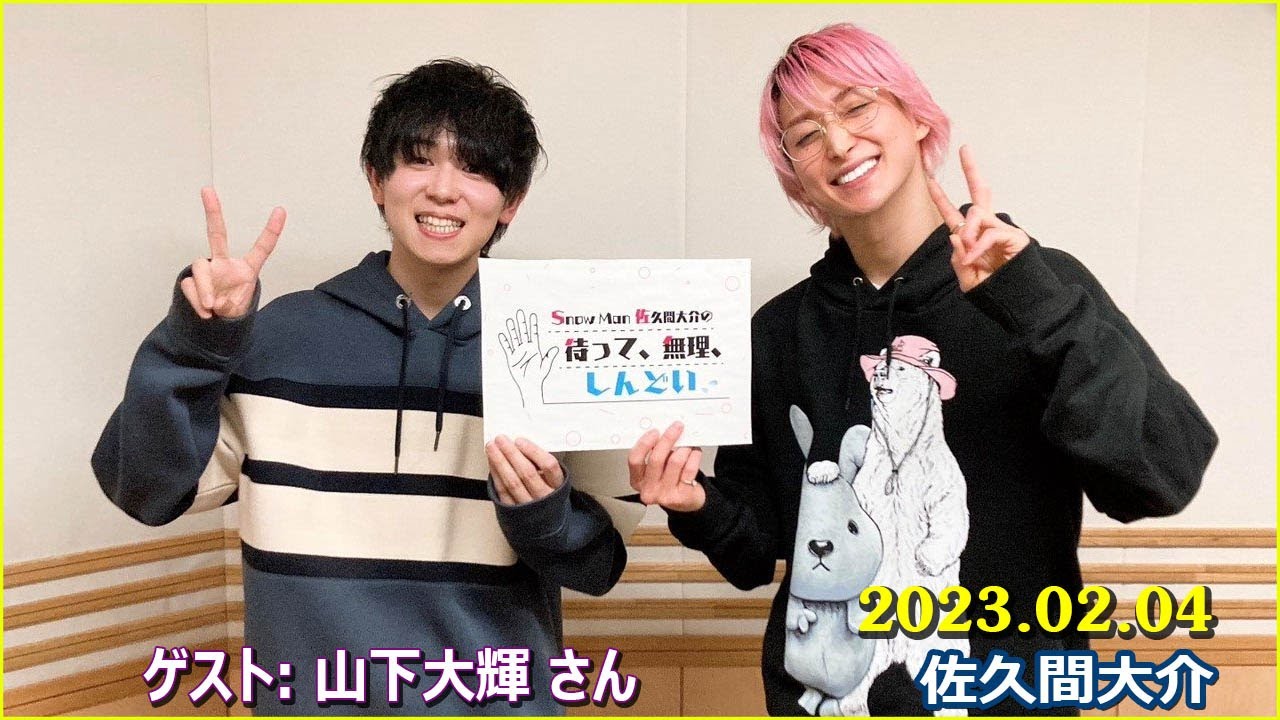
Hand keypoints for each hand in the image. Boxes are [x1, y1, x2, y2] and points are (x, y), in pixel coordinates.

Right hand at [181, 187, 285, 318]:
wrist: (218, 321)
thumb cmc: (233, 307)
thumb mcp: (239, 307)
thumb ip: (228, 303)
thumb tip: (209, 301)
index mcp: (246, 268)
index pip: (261, 247)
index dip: (272, 231)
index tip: (281, 210)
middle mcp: (224, 263)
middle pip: (216, 233)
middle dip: (212, 211)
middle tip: (207, 189)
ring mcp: (208, 270)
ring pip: (199, 268)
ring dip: (204, 289)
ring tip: (212, 306)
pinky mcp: (192, 280)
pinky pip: (190, 286)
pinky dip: (197, 302)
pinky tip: (206, 311)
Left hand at [486, 435, 563, 504]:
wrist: (545, 521)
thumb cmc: (548, 495)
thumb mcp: (553, 479)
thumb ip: (541, 464)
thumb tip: (521, 445)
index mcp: (557, 486)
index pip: (548, 466)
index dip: (533, 452)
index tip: (520, 441)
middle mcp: (544, 497)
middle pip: (527, 473)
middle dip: (511, 453)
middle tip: (501, 440)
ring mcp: (528, 506)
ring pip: (512, 482)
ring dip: (500, 462)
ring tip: (492, 448)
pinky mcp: (514, 511)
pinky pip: (503, 491)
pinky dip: (496, 475)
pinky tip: (492, 464)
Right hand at [498, 310, 556, 406]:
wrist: (529, 386)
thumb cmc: (538, 376)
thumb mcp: (545, 366)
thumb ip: (549, 356)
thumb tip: (556, 348)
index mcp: (535, 349)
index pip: (533, 334)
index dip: (533, 325)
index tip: (532, 315)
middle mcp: (526, 349)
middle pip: (523, 333)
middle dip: (522, 323)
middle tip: (520, 312)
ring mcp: (518, 353)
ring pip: (514, 338)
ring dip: (512, 330)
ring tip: (510, 320)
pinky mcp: (512, 359)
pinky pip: (507, 349)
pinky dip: (504, 342)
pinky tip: (502, 335)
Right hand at [627, 422, 704, 511]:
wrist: (686, 501)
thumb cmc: (669, 481)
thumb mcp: (655, 468)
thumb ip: (655, 452)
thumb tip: (664, 431)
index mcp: (637, 481)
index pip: (635, 460)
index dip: (644, 444)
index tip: (655, 432)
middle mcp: (649, 490)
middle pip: (656, 459)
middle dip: (668, 439)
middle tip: (676, 427)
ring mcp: (665, 495)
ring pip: (675, 461)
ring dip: (684, 448)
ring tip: (688, 443)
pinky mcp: (682, 496)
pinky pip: (689, 468)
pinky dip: (694, 456)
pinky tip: (694, 452)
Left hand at [926, 146, 1029, 291]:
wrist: (1015, 302)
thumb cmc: (993, 290)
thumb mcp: (967, 278)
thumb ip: (958, 259)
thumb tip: (957, 236)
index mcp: (971, 238)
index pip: (953, 215)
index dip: (941, 198)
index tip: (930, 180)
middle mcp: (986, 229)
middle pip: (979, 193)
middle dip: (971, 170)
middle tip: (965, 150)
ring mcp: (1001, 231)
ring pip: (978, 216)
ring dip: (970, 235)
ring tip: (971, 257)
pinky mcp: (1014, 237)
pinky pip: (990, 234)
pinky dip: (979, 247)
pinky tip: (976, 259)